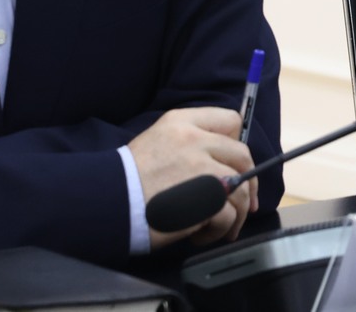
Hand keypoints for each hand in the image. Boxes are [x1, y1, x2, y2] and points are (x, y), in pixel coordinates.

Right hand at [129, 107, 254, 249]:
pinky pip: (229, 215)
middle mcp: (196, 140)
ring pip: (241, 189)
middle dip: (247, 182)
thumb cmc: (129, 178)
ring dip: (235, 213)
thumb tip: (223, 162)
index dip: (236, 143)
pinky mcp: (206, 199)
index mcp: (183, 122)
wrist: (108, 203)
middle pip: (243, 155)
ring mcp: (203, 168)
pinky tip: (202, 235)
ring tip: (220, 227)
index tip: (235, 163)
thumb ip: (190, 142)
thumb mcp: (157, 141)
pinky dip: (221, 230)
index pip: (230, 119)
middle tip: (242, 203)